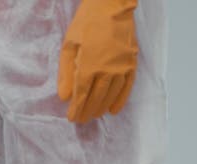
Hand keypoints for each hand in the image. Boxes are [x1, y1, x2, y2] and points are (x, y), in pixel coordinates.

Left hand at [58, 0, 138, 122]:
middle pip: (96, 98)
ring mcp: (122, 67)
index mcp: (88, 66)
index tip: (72, 118)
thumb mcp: (69, 45)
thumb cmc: (87, 23)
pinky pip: (128, 86)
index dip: (76, 109)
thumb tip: (64, 97)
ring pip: (111, 95)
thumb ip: (66, 72)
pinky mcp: (132, 62)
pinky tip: (114, 109)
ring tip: (94, 115)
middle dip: (87, 111)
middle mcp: (107, 70)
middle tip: (82, 120)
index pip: (81, 95)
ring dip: (102, 107)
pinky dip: (121, 100)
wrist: (112, 6)